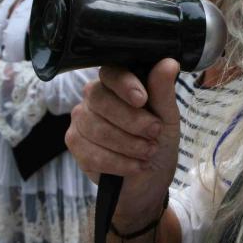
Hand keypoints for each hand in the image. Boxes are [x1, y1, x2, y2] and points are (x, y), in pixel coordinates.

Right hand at [66, 59, 179, 225]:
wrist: (149, 179)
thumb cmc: (158, 141)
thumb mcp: (168, 117)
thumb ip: (163, 91)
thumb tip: (168, 63)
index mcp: (117, 83)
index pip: (112, 73)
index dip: (125, 85)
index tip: (142, 100)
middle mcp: (94, 96)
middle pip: (102, 100)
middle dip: (132, 121)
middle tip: (155, 134)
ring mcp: (80, 119)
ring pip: (97, 129)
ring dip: (128, 145)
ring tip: (148, 152)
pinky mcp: (74, 143)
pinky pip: (91, 152)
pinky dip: (118, 163)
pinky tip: (135, 166)